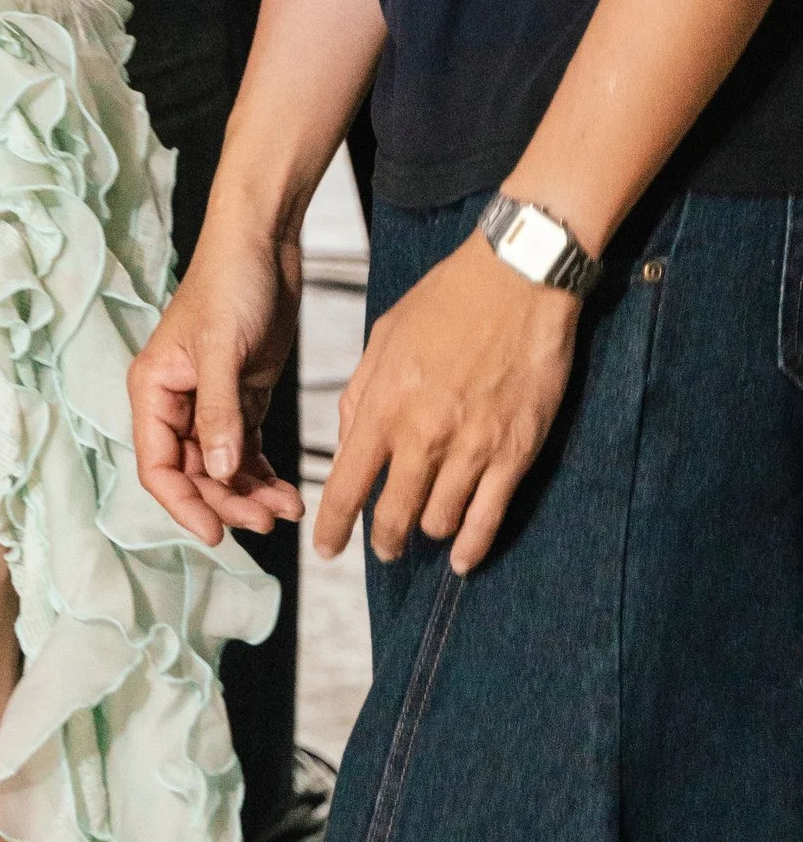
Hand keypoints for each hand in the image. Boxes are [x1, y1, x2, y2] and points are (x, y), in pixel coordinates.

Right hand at [127, 215, 305, 544]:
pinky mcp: (241, 395)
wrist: (263, 242)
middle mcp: (175, 401)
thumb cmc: (231, 283)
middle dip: (227, 502)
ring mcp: (209, 401)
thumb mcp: (222, 349)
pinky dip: (264, 474)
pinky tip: (288, 491)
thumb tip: (219, 473)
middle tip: (268, 521)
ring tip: (288, 508)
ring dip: (250, 494)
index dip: (184, 505)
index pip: (158, 465)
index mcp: (154, 389)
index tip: (216, 535)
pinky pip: (246, 451)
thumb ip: (218, 413)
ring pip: (222, 469)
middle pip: (192, 474)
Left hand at [317, 233, 579, 574]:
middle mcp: (423, 436)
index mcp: (384, 406)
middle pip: (394, 516)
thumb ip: (361, 395)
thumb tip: (348, 443)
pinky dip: (473, 546)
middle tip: (383, 549)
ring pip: (439, 521)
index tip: (326, 550)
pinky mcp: (515, 453)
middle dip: (384, 541)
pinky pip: (489, 517)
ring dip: (428, 533)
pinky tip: (462, 560)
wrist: (516, 281)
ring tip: (425, 530)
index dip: (334, 527)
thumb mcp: (383, 338)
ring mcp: (472, 448)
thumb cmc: (445, 302)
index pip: (348, 486)